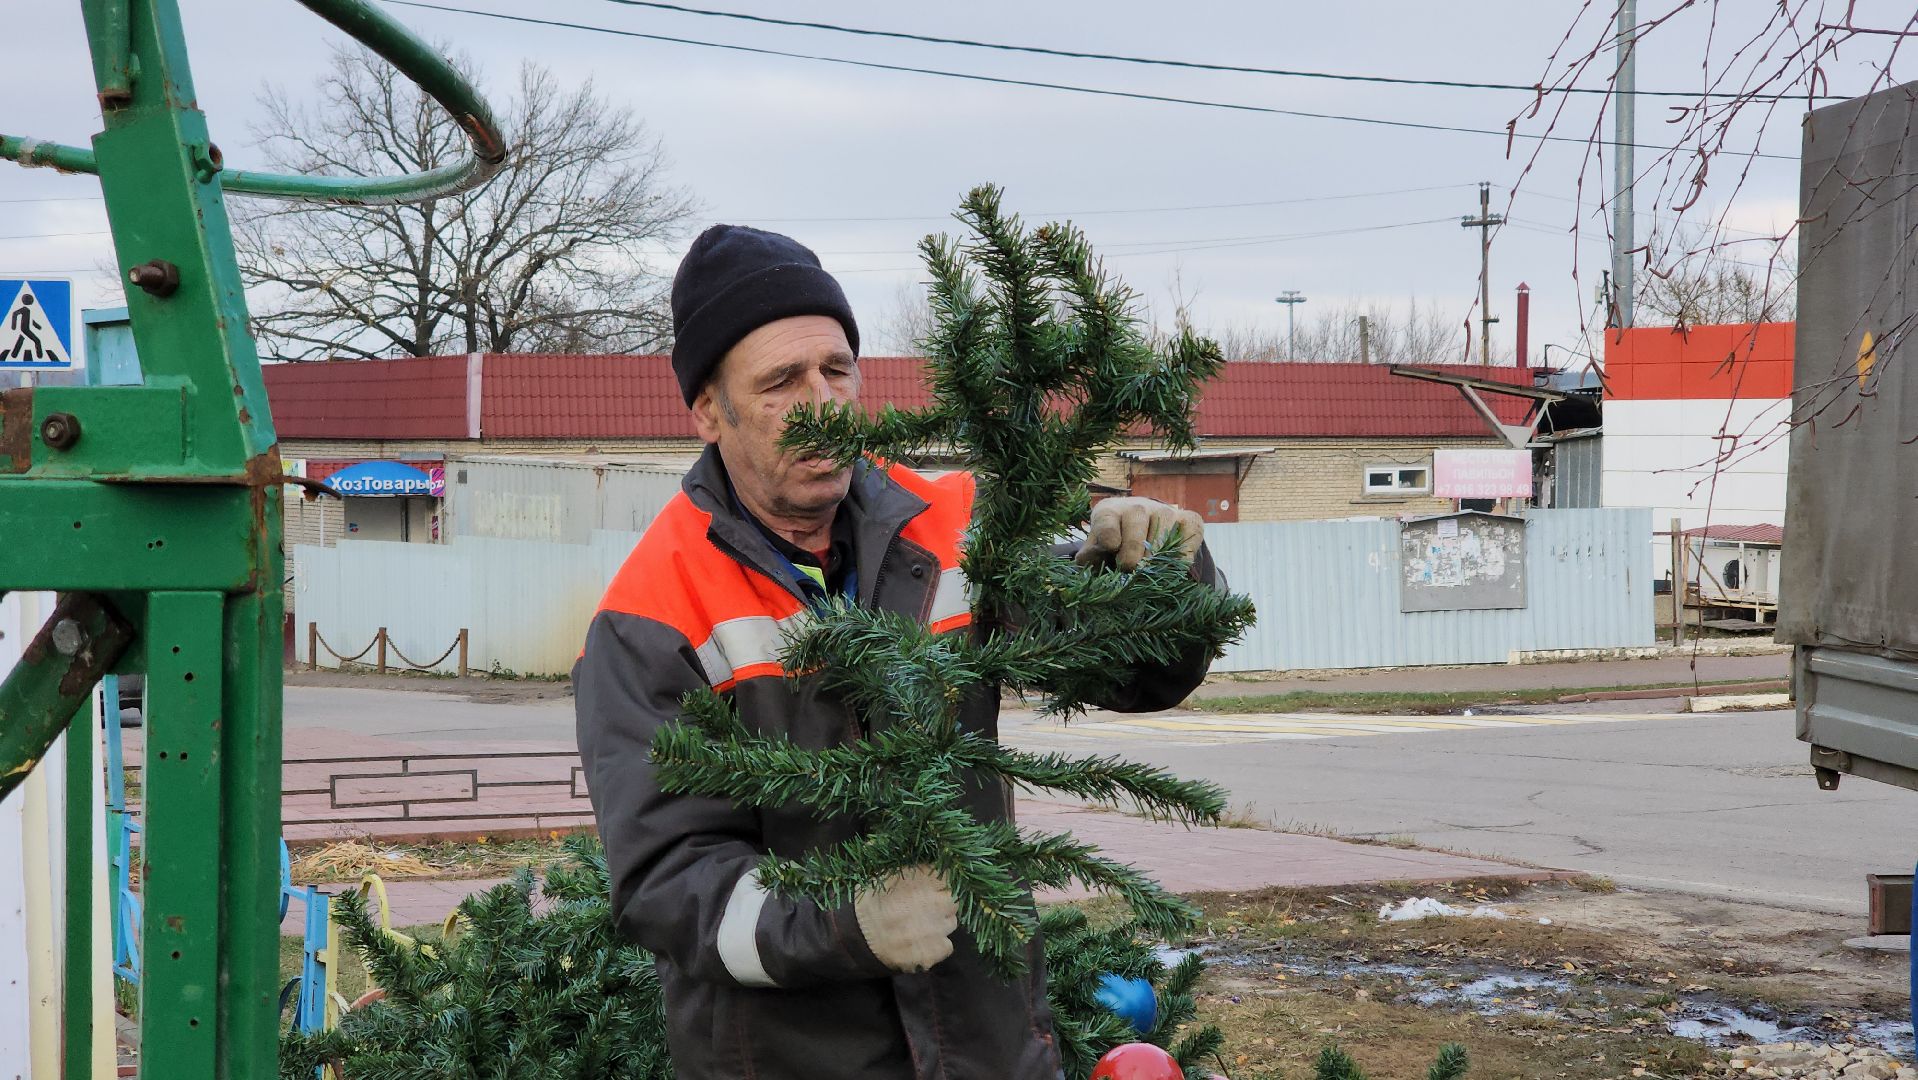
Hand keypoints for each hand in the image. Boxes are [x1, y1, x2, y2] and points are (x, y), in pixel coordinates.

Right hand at [853, 865, 958, 973]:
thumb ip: (912, 866)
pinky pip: (947, 946)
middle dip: (942, 902)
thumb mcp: (886, 874)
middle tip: (924, 908)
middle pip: (954, 899)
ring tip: (918, 926)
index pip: (949, 876)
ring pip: (951, 923)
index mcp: (923, 880)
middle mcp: (935, 902)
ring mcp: (937, 929)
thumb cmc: (870, 902)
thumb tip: (932, 852)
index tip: (933, 887)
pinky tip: (919, 943)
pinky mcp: (934, 952)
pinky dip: (936, 945)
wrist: (856, 938)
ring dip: (939, 923)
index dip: (941, 882)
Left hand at [1074, 497, 1204, 570]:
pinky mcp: (1189, 521)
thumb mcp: (1099, 552)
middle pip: (1136, 518)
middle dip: (1133, 546)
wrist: (1147, 538)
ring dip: (1158, 553)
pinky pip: (1189, 534)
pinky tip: (1174, 567)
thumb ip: (1091, 557)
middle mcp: (1138, 506)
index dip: (1108, 531)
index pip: (1107, 517)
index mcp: (1109, 512)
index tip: (1111, 546)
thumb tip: (1087, 559)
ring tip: (1151, 571)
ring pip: (1164, 527)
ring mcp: (1166, 511)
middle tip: (1130, 568)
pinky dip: (1183, 554)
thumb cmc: (1117, 548)